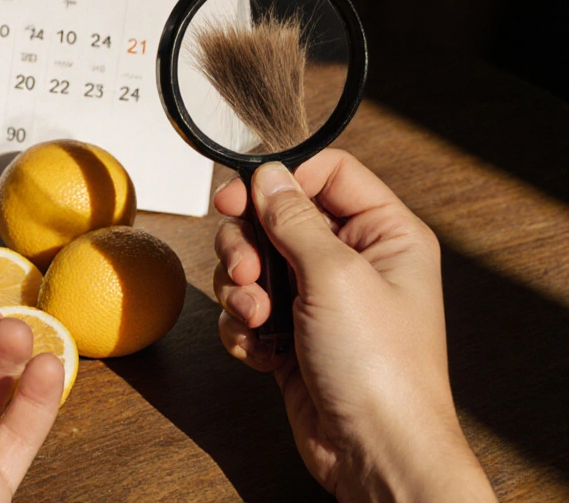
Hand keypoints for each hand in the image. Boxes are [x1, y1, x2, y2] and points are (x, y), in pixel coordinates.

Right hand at [212, 149, 493, 500]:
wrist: (374, 451)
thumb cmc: (380, 368)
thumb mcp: (335, 276)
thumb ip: (294, 219)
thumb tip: (268, 175)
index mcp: (385, 234)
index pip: (328, 174)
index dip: (281, 180)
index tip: (239, 196)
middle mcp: (353, 261)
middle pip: (277, 218)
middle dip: (248, 243)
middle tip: (244, 268)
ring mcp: (320, 300)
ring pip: (254, 264)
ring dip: (240, 289)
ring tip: (256, 316)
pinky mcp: (292, 335)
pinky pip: (248, 309)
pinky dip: (243, 326)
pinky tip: (258, 349)